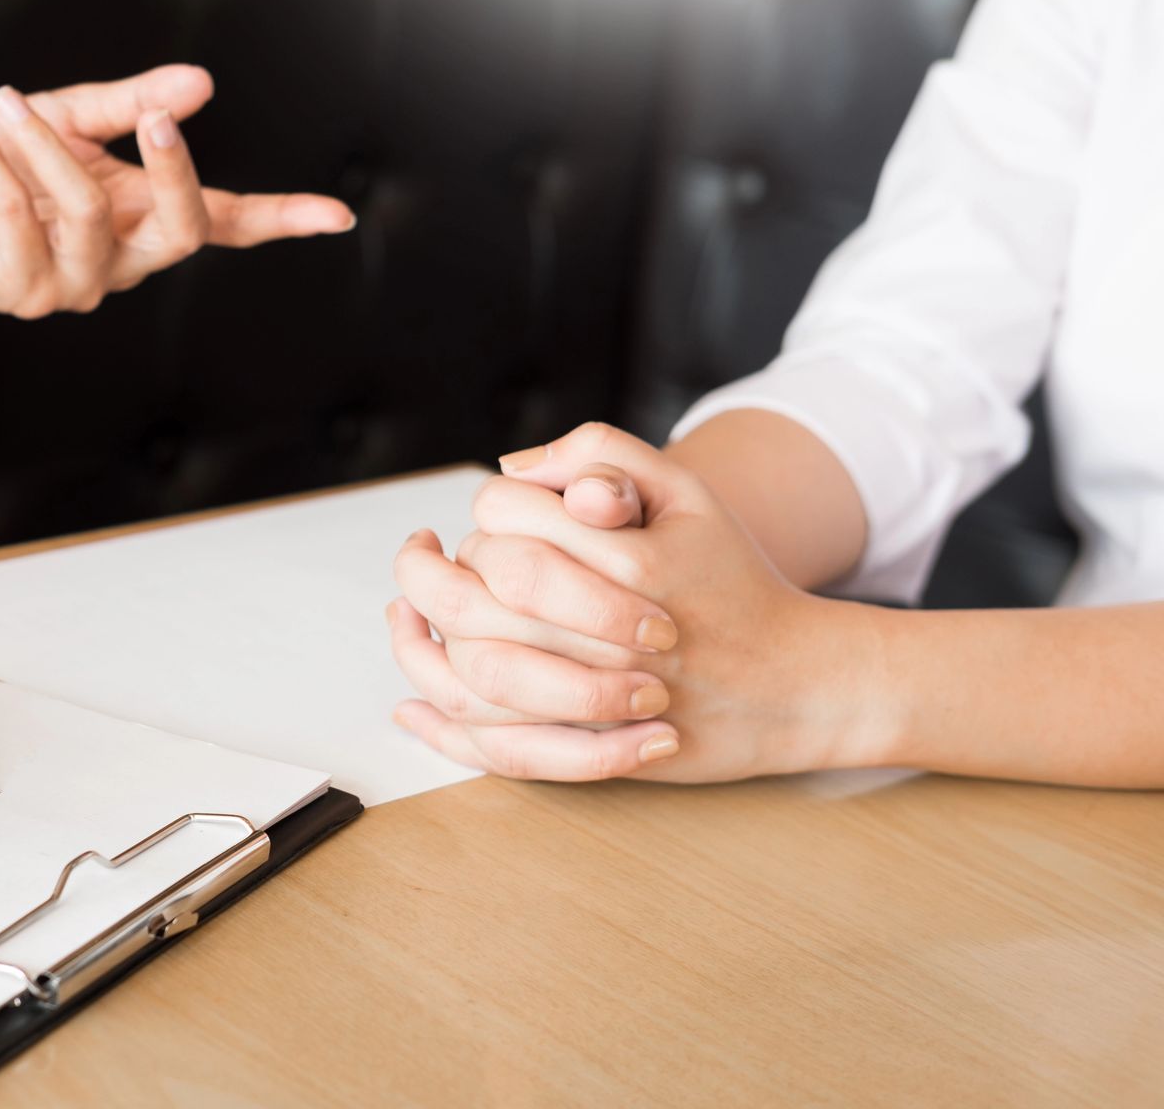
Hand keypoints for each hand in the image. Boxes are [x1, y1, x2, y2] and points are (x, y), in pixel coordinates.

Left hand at [0, 64, 355, 366]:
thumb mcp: (67, 118)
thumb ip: (129, 104)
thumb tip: (200, 83)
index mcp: (143, 218)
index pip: (226, 224)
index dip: (282, 220)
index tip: (338, 216)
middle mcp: (121, 262)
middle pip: (182, 233)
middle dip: (173, 170)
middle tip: (154, 114)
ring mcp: (73, 287)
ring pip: (88, 216)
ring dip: (45, 149)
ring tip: (5, 102)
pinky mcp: (18, 292)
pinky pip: (17, 222)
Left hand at [391, 424, 887, 782]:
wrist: (793, 681)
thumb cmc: (732, 578)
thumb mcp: (687, 490)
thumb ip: (601, 454)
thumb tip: (507, 467)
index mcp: (626, 559)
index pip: (504, 518)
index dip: (484, 511)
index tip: (488, 515)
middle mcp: (606, 632)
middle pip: (472, 594)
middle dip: (430, 572)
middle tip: (422, 554)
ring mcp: (595, 697)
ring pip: (470, 668)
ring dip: (421, 640)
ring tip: (409, 615)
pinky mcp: (587, 748)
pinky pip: (490, 743)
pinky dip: (439, 724)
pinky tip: (412, 700)